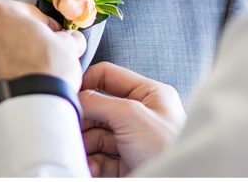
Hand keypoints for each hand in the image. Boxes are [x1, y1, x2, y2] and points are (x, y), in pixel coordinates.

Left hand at [0, 0, 86, 110]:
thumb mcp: (68, 45)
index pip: (25, 12)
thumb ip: (67, 38)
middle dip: (19, 43)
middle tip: (38, 56)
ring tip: (25, 75)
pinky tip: (13, 87)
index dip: (42, 25)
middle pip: (2, 33)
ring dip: (4, 61)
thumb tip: (71, 40)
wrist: (30, 109)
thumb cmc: (44, 71)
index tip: (51, 35)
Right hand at [79, 62, 185, 176]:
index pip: (108, 76)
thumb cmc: (167, 148)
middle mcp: (140, 114)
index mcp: (148, 93)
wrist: (182, 181)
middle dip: (83, 120)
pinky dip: (93, 162)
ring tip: (81, 153)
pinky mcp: (128, 162)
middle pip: (98, 108)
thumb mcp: (131, 116)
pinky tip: (92, 167)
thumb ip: (99, 102)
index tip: (66, 94)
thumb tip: (73, 97)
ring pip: (96, 134)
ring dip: (85, 144)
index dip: (85, 82)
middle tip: (69, 129)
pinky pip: (102, 157)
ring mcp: (133, 139)